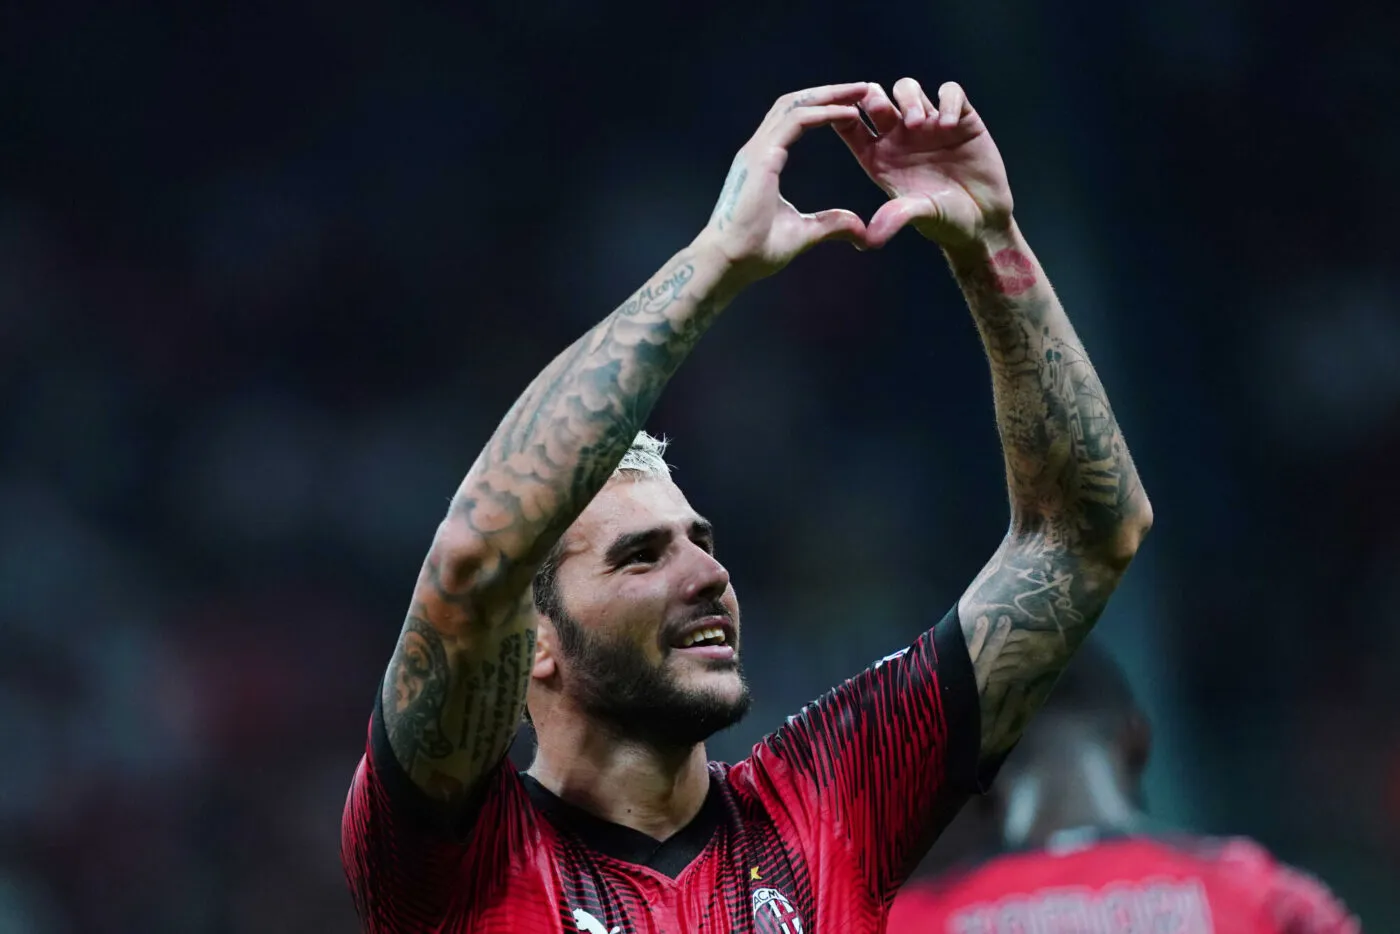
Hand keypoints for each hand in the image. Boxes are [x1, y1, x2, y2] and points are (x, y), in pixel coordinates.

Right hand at [697, 83, 871, 280]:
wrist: (728, 262)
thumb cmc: (755, 251)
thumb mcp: (804, 233)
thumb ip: (830, 225)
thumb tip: (860, 229)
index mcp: (764, 161)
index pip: (795, 120)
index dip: (823, 109)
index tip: (852, 107)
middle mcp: (758, 150)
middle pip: (796, 104)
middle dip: (829, 93)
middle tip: (862, 88)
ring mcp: (757, 151)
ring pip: (795, 105)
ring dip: (829, 95)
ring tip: (860, 91)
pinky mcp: (761, 157)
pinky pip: (796, 122)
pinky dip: (824, 113)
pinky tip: (849, 114)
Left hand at [835, 79, 1012, 249]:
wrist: (983, 220)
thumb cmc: (944, 220)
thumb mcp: (917, 216)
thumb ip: (894, 218)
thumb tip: (869, 240)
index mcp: (877, 156)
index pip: (849, 125)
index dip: (841, 112)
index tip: (843, 112)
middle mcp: (899, 137)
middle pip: (874, 98)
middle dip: (874, 98)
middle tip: (882, 110)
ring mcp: (929, 124)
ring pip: (907, 89)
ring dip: (909, 99)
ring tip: (919, 124)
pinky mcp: (961, 119)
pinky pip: (950, 92)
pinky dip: (948, 101)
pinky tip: (949, 124)